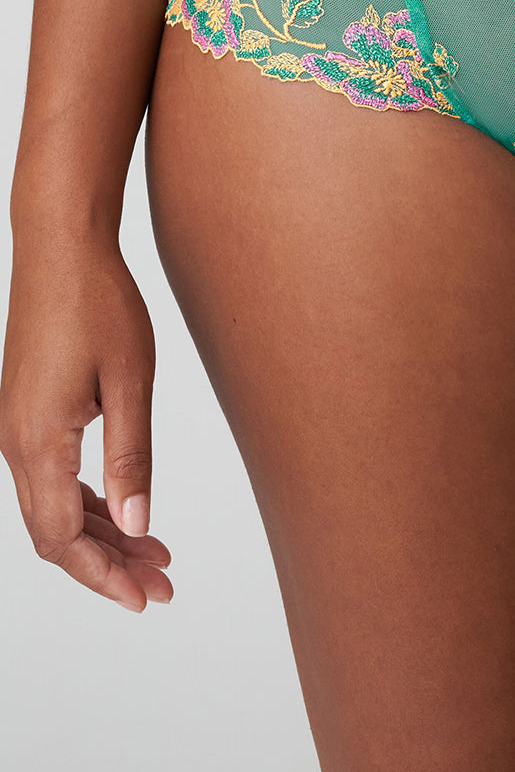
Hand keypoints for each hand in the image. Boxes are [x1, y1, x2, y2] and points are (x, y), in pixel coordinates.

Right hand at [0, 231, 171, 609]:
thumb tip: (138, 524)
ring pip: (54, 507)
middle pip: (55, 532)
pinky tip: (125, 509)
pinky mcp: (29, 412)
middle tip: (163, 584)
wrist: (61, 250)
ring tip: (157, 552)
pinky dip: (89, 502)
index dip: (103, 576)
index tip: (147, 598)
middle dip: (108, 565)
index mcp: (37, 442)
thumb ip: (132, 458)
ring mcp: (18, 428)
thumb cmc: (99, 305)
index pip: (61, 538)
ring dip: (102, 535)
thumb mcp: (130, 382)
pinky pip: (53, 477)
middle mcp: (16, 443)